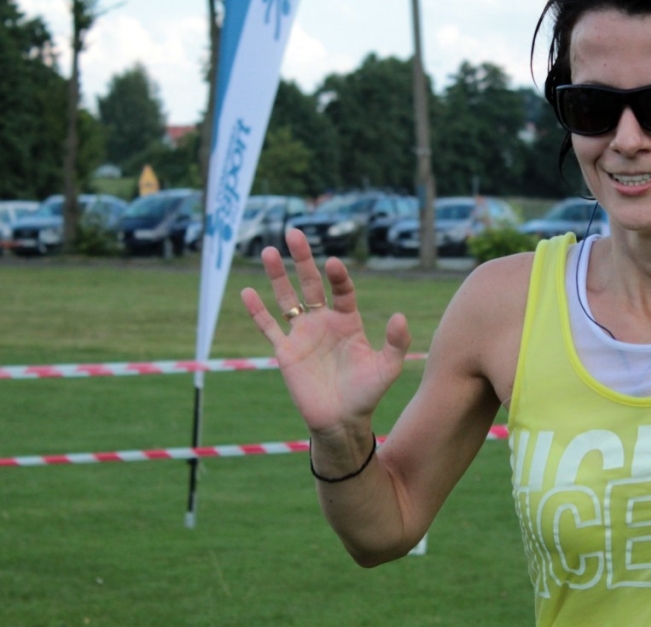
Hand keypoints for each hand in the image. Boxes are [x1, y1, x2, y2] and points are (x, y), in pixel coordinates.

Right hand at [240, 228, 410, 438]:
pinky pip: (269, 327)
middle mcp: (324, 322)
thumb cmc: (367, 394)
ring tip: (268, 251)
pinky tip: (247, 291)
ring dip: (278, 276)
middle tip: (295, 233)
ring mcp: (303, 335)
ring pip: (287, 298)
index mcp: (348, 321)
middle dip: (303, 259)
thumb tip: (399, 316)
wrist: (341, 421)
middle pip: (311, 283)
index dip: (337, 276)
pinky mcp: (286, 352)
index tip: (333, 264)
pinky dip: (257, 311)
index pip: (341, 290)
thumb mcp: (388, 368)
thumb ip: (396, 343)